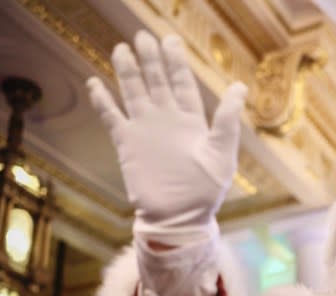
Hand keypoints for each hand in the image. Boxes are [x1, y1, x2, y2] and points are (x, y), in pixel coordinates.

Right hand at [87, 31, 246, 242]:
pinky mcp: (128, 144)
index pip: (182, 83)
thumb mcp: (222, 153)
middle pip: (157, 82)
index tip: (170, 40)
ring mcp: (146, 131)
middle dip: (150, 59)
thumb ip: (228, 120)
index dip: (176, 62)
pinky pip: (112, 116)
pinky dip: (103, 100)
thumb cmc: (206, 191)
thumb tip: (240, 88)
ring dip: (128, 72)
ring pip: (134, 93)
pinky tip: (95, 82)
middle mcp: (167, 121)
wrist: (179, 218)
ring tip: (121, 48)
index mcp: (191, 121)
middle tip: (143, 36)